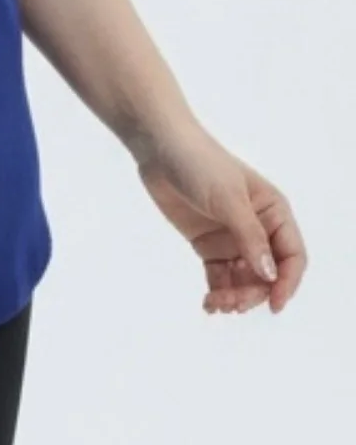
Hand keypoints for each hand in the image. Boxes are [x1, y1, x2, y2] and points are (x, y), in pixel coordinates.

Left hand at [132, 120, 306, 314]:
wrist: (159, 147)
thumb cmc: (200, 163)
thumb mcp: (228, 198)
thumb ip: (250, 237)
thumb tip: (270, 276)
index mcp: (273, 212)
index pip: (292, 256)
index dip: (287, 282)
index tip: (274, 304)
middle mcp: (258, 228)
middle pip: (267, 275)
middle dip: (253, 293)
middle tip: (232, 303)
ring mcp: (232, 238)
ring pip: (244, 281)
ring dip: (235, 297)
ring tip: (217, 302)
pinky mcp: (209, 245)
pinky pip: (220, 277)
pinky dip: (218, 292)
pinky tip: (209, 304)